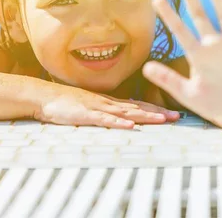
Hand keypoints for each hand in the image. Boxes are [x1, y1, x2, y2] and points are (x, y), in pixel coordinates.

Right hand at [33, 84, 179, 128]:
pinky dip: (118, 123)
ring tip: (162, 120)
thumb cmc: (64, 102)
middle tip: (178, 116)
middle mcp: (106, 103)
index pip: (136, 105)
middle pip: (136, 108)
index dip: (154, 109)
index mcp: (107, 102)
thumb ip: (102, 111)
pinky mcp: (85, 115)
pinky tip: (130, 127)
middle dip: (157, 112)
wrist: (44, 96)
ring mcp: (96, 107)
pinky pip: (104, 120)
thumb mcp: (87, 106)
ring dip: (144, 116)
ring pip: (125, 113)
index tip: (172, 113)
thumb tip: (117, 118)